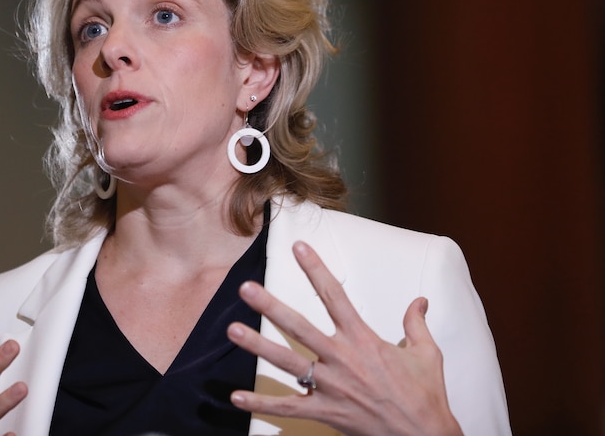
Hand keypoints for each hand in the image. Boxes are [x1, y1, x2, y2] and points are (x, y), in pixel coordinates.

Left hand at [227, 241, 462, 435]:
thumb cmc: (427, 397)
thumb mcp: (426, 354)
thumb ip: (416, 324)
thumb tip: (420, 301)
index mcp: (363, 339)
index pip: (334, 295)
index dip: (315, 269)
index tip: (298, 248)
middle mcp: (342, 358)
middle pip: (299, 327)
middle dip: (270, 306)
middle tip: (246, 289)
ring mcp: (331, 386)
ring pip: (287, 362)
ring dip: (258, 346)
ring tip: (233, 331)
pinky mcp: (327, 412)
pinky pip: (288, 408)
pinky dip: (262, 404)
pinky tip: (237, 397)